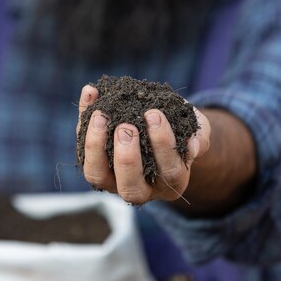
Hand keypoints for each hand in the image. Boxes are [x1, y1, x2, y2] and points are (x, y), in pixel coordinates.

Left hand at [77, 84, 210, 205]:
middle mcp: (140, 188)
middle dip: (127, 157)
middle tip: (126, 127)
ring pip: (97, 176)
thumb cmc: (181, 131)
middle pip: (130, 187)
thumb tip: (191, 145)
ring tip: (101, 116)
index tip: (155, 114)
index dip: (162, 145)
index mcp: (170, 183)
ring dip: (95, 146)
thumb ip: (198, 135)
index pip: (168, 172)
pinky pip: (81, 146)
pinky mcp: (93, 161)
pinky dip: (83, 120)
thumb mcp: (196, 129)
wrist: (159, 127)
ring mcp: (112, 179)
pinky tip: (91, 92)